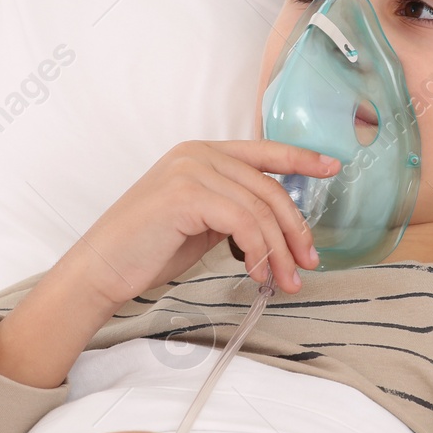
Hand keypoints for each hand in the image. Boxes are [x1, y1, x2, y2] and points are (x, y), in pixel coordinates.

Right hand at [0, 140, 337, 389]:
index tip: (332, 167)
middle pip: (270, 188)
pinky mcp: (187, 195)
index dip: (301, 158)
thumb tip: (274, 223)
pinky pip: (244, 223)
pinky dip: (259, 252)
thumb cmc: (147, 249)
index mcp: (201, 153)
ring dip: (280, 251)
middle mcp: (198, 153)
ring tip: (285, 281)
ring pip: (261, 210)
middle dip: (296, 230)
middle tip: (308, 264)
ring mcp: (191, 170)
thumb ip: (233, 209)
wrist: (101, 269)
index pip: (264, 151)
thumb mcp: (201, 221)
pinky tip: (258, 275)